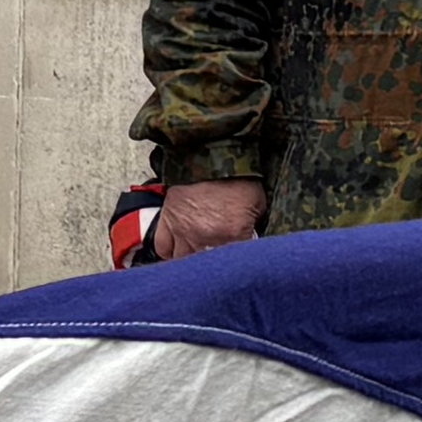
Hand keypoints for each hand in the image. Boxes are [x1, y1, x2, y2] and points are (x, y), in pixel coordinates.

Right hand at [151, 178, 265, 260]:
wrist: (212, 151)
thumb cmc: (238, 176)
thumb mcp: (259, 203)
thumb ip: (255, 227)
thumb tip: (253, 241)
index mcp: (233, 234)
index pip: (236, 265)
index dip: (239, 269)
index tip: (241, 269)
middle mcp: (206, 237)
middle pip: (206, 268)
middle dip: (214, 270)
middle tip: (219, 270)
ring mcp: (184, 230)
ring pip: (183, 261)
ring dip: (192, 263)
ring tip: (199, 263)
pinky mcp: (168, 220)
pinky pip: (163, 247)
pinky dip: (170, 253)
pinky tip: (180, 252)